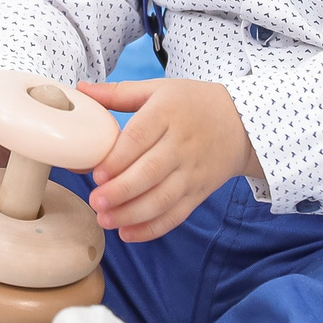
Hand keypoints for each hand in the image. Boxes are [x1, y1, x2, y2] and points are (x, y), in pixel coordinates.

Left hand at [75, 78, 261, 242]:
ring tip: (105, 219)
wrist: (242, 123)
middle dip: (121, 191)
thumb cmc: (193, 103)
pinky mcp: (199, 192)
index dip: (118, 158)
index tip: (98, 173)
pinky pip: (176, 214)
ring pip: (162, 198)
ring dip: (132, 214)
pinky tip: (128, 233)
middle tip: (95, 201)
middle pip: (150, 172)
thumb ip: (118, 93)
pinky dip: (153, 228)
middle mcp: (182, 144)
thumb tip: (80, 90)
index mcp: (167, 113)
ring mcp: (192, 171)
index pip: (140, 137)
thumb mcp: (158, 89)